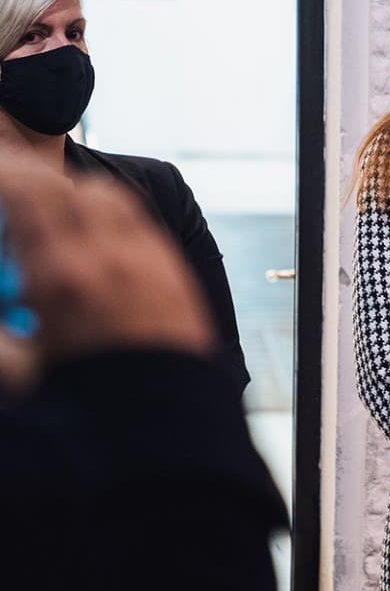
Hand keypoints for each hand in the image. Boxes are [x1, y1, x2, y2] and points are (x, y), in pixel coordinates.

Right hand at [0, 157, 213, 390]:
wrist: (161, 422)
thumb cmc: (89, 402)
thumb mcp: (26, 365)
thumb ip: (5, 334)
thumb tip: (9, 302)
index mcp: (62, 279)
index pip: (30, 196)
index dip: (10, 174)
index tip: (1, 169)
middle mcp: (108, 260)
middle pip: (69, 191)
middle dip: (36, 179)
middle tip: (14, 180)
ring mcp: (147, 263)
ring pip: (109, 200)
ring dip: (77, 196)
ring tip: (54, 210)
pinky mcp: (172, 273)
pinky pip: (141, 225)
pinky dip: (113, 217)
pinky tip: (97, 236)